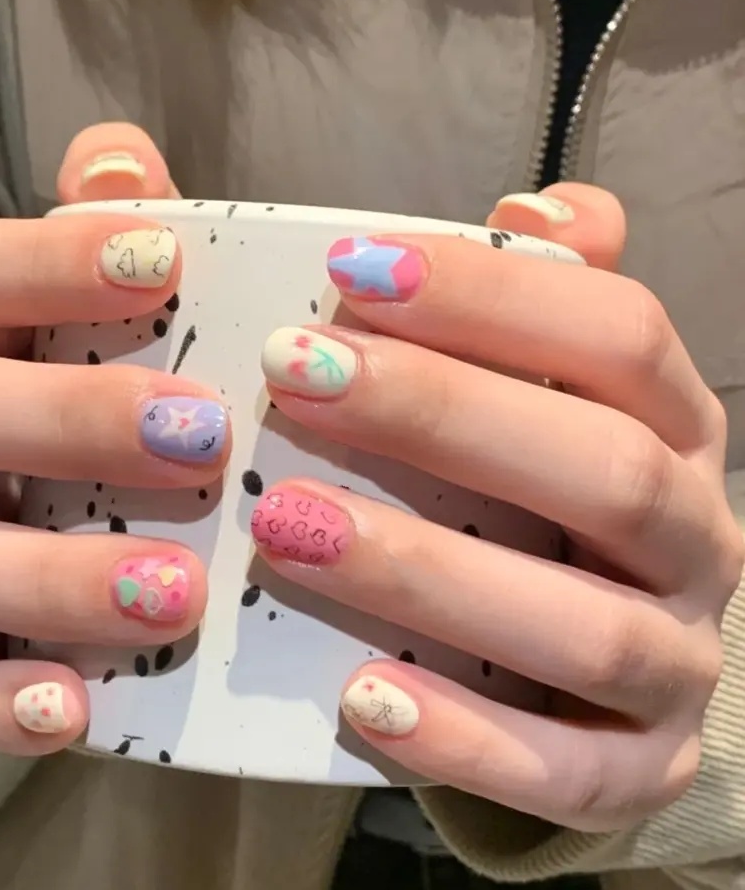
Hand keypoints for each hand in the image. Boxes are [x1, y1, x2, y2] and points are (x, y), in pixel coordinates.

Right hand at [0, 124, 223, 753]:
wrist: (121, 529)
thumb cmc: (147, 400)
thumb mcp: (151, 323)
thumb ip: (135, 240)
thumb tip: (121, 157)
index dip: (51, 261)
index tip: (163, 264)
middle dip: (68, 418)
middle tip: (201, 437)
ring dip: (53, 575)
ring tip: (178, 591)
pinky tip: (77, 707)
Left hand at [251, 184, 743, 830]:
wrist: (592, 658)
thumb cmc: (541, 497)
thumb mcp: (553, 393)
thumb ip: (544, 304)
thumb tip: (537, 209)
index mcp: (674, 428)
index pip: (619, 335)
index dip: (490, 296)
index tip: (348, 269)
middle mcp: (695, 538)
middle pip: (602, 470)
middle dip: (442, 416)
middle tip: (294, 375)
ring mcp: (678, 662)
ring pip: (583, 627)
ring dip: (427, 573)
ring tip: (286, 528)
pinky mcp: (638, 767)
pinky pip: (572, 771)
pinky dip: (468, 737)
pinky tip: (359, 693)